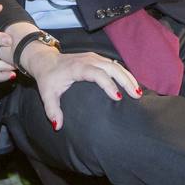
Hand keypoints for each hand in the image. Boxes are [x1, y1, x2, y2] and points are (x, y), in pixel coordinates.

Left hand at [20, 46, 141, 129]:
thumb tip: (58, 126)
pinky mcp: (98, 58)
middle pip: (112, 67)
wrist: (46, 60)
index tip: (118, 98)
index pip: (97, 74)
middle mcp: (88, 60)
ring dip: (128, 77)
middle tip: (136, 96)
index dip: (109, 85)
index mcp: (77, 68)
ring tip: (138, 92)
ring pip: (116, 65)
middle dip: (125, 81)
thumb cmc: (48, 78)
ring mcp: (94, 57)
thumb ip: (52, 110)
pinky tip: (132, 84)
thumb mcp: (47, 94)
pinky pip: (114, 65)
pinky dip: (124, 74)